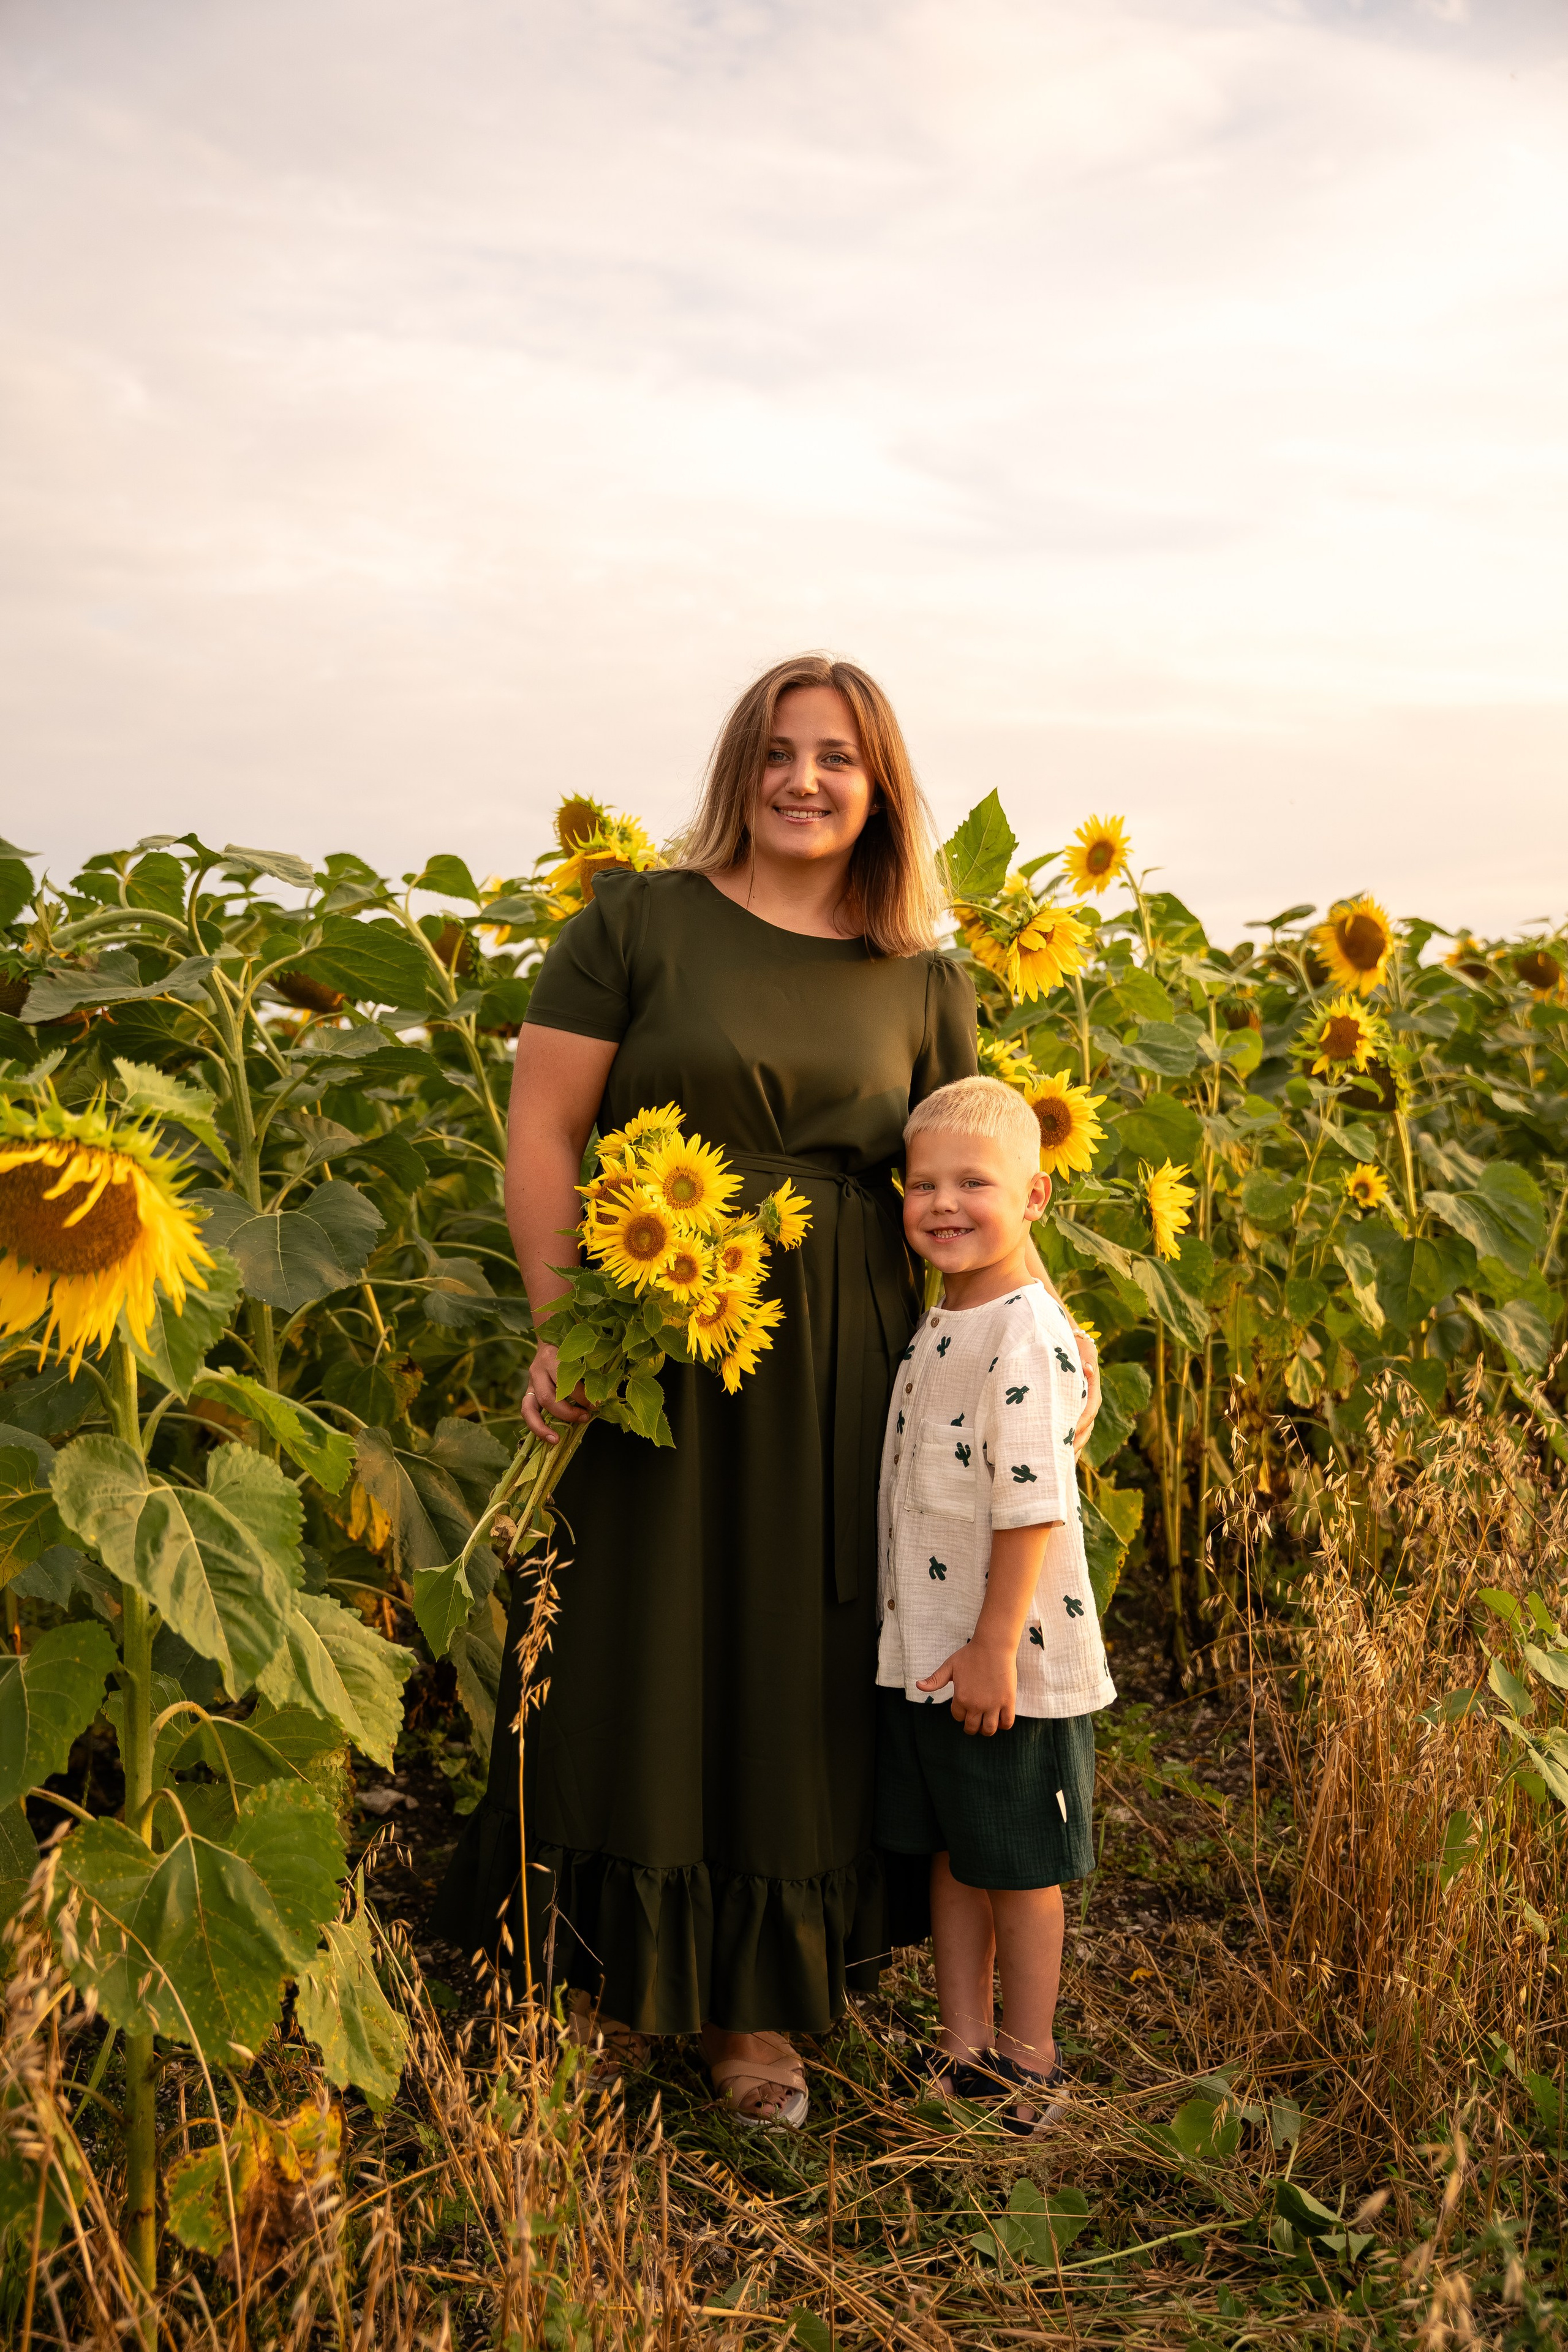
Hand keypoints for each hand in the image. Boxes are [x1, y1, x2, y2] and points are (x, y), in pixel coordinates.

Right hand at [521, 1341, 594, 1445]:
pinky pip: (527, 1411)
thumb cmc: (572, 1347)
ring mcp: (531, 1381)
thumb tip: (603, 1396)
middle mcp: (538, 1370)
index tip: (597, 1404)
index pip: (565, 1381)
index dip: (581, 1396)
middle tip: (585, 1416)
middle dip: (567, 1413)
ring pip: (530, 1407)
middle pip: (547, 1397)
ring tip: (557, 1439)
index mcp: (552, 1358)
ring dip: (544, 1426)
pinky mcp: (529, 1390)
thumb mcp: (580, 1353)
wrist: (551, 1337)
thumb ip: (588, 1371)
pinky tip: (548, 1436)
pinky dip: (536, 1426)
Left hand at [917, 1639, 1017, 1735]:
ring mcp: (993, 1704)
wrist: (993, 1645)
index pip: (958, 1717)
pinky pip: (1007, 1722)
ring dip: (986, 1729)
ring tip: (987, 1722)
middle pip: (972, 1728)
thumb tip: (918, 1686)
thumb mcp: (949, 1666)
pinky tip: (1000, 1718)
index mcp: (960, 1698)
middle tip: (975, 1721)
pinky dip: (1003, 1725)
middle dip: (971, 1727)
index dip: (960, 1713)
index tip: (964, 1708)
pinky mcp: (1008, 1701)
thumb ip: (935, 1680)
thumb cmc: (970, 1654)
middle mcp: (976, 1705)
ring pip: (989, 1729)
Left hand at [1071, 1325, 1100, 1450]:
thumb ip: (1084, 1358)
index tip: (1072, 1432)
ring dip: (1074, 1446)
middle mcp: (1088, 1398)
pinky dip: (1068, 1442)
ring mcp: (1079, 1404)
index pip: (1091, 1407)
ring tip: (1063, 1463)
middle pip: (1087, 1424)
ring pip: (1081, 1430)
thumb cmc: (1068, 1341)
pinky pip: (1072, 1428)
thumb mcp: (1078, 1347)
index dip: (1082, 1421)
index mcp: (1091, 1385)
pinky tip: (1061, 1456)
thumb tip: (1088, 1369)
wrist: (1062, 1337)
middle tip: (1067, 1456)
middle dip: (1078, 1441)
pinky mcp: (1070, 1408)